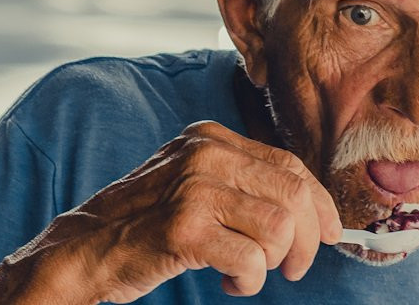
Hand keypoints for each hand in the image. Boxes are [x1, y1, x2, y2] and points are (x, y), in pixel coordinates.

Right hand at [0, 121, 341, 303]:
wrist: (87, 247)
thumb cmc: (149, 221)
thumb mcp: (196, 183)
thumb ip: (245, 183)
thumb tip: (315, 210)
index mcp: (212, 138)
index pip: (290, 165)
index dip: (320, 203)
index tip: (331, 233)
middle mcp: (206, 154)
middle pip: (292, 196)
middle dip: (307, 241)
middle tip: (294, 268)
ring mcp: (193, 188)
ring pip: (279, 228)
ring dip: (274, 263)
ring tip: (248, 270)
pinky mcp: (183, 227)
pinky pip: (250, 259)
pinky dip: (249, 279)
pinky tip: (227, 279)